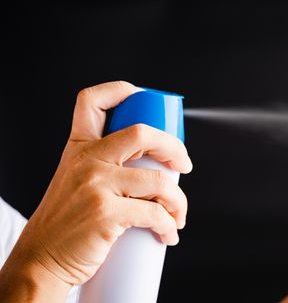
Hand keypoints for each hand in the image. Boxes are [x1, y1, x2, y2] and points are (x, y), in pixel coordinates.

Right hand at [0, 81, 192, 299]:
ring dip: (179, 201)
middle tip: (184, 165)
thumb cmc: (66, 223)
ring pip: (158, 180)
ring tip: (178, 215)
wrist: (41, 259)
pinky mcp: (105, 213)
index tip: (148, 101)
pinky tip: (168, 233)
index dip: (122, 91)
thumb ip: (102, 165)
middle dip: (174, 147)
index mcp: (78, 147)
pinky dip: (169, 225)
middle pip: (142, 133)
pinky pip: (154, 213)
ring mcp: (96, 184)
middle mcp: (86, 159)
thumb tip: (152, 164)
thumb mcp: (75, 180)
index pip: (93, 101)